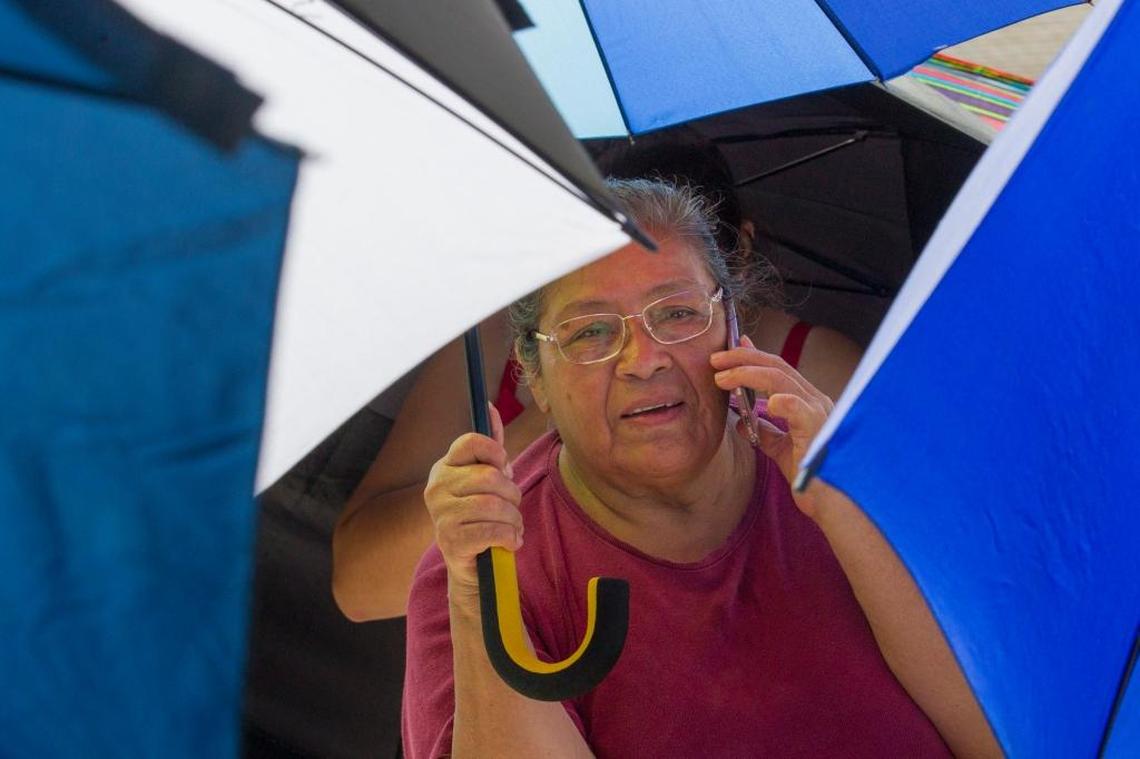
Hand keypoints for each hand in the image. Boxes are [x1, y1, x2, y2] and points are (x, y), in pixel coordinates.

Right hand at [424, 403, 523, 600]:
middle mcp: (436, 487)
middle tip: (513, 507)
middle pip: (490, 476)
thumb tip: (491, 408)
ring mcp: (440, 514)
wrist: (473, 564)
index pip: (471, 442)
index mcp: (445, 467)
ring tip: (514, 527)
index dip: (496, 453)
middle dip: (512, 494)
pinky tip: (510, 541)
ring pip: (493, 505)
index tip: (504, 468)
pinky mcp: (450, 540)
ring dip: (514, 519)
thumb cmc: (481, 516)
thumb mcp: (487, 480)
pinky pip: (492, 530)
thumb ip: (490, 447)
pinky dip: (510, 537)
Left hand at [711, 336, 833, 520]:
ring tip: (722, 378)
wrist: (832, 505)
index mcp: (807, 403)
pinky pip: (799, 410)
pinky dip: (782, 402)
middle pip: (776, 366)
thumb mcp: (782, 450)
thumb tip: (745, 421)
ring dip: (747, 374)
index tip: (730, 348)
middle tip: (716, 360)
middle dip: (742, 359)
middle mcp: (815, 401)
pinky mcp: (818, 432)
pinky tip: (765, 402)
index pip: (778, 369)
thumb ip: (767, 432)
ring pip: (781, 379)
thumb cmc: (811, 477)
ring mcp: (819, 414)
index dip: (753, 355)